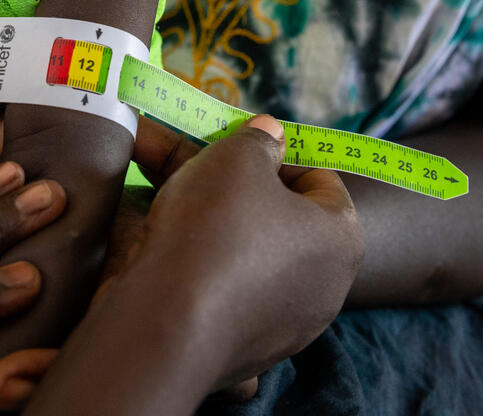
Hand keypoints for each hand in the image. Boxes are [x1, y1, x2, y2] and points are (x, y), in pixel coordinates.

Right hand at [0, 116, 363, 412]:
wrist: (167, 324)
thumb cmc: (217, 228)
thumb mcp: (238, 158)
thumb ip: (258, 139)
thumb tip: (271, 134)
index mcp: (340, 240)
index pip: (320, 180)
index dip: (277, 152)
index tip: (236, 140)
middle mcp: (320, 288)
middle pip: (271, 215)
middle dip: (224, 180)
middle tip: (183, 150)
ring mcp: (278, 325)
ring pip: (236, 250)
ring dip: (195, 213)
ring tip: (144, 175)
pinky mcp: (235, 348)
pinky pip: (213, 288)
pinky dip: (185, 258)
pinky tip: (142, 231)